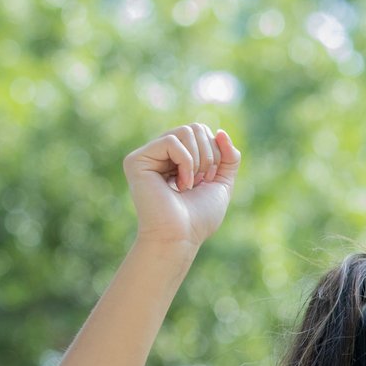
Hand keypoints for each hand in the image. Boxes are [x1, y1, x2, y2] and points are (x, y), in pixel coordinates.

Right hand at [124, 123, 239, 250]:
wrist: (181, 237)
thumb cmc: (199, 217)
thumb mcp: (221, 183)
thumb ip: (228, 158)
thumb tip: (221, 132)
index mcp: (177, 158)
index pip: (202, 133)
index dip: (215, 153)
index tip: (209, 179)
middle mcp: (160, 154)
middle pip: (195, 128)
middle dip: (209, 155)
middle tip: (201, 181)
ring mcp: (147, 156)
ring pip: (185, 131)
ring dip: (198, 160)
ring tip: (190, 184)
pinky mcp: (136, 160)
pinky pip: (171, 141)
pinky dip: (186, 162)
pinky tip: (180, 185)